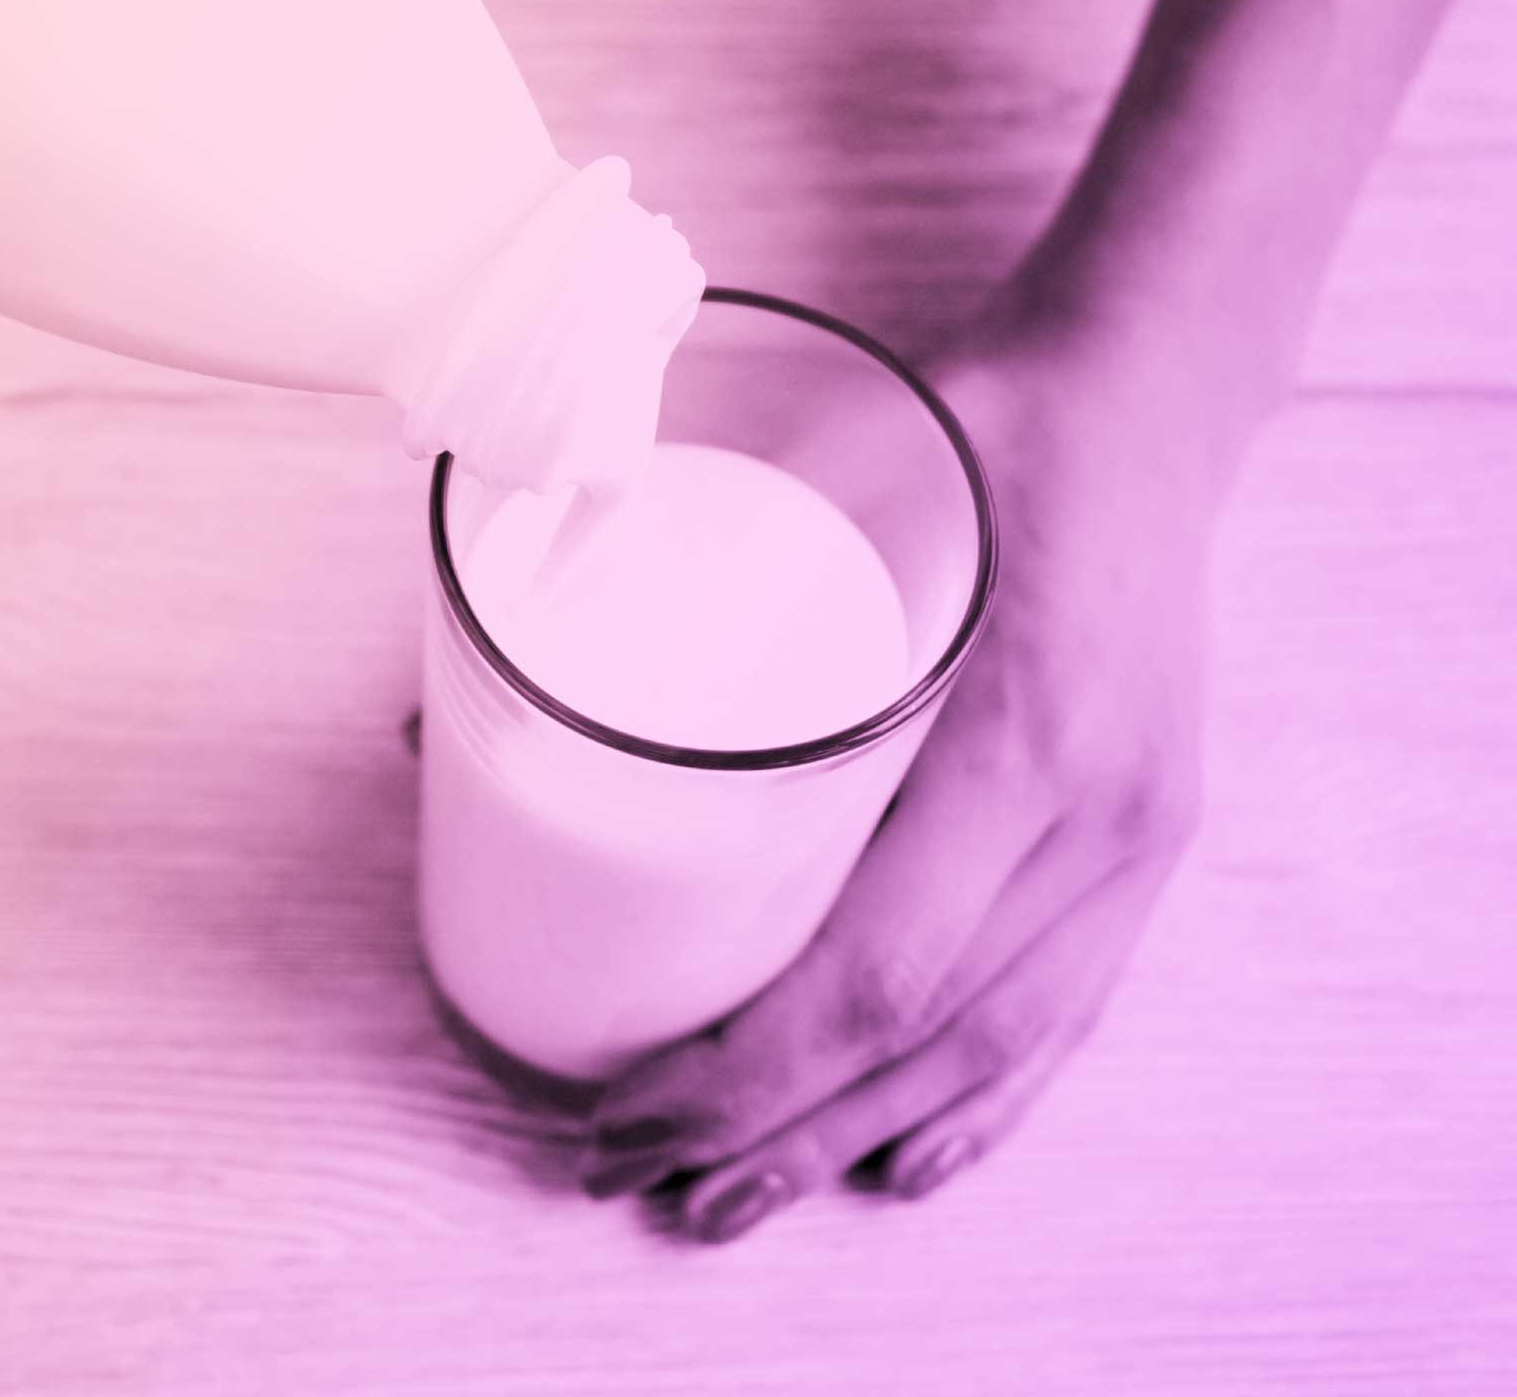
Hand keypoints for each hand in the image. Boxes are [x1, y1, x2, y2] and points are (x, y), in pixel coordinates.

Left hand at [576, 284, 1223, 1242]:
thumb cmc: (970, 428)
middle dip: (772, 1135)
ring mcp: (1139, 842)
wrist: (1148, 393)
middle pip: (926, 1041)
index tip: (630, 1111)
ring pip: (998, 1050)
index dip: (747, 1075)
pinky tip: (903, 1156)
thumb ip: (650, 582)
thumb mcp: (826, 478)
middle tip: (638, 1180)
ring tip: (735, 1200)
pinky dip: (979, 1102)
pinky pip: (1069, 1012)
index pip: (877, 971)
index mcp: (1020, 738)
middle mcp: (1100, 817)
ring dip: (855, 1142)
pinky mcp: (1147, 846)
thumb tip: (444, 707)